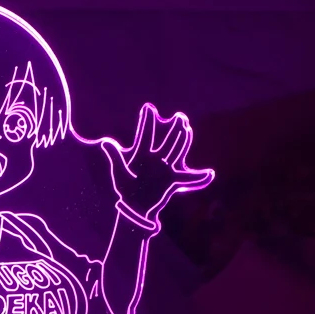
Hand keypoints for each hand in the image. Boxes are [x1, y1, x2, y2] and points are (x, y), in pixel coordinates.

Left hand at [101, 102, 213, 226]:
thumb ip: (116, 157)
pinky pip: (187, 179)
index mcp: (142, 156)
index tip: (148, 107)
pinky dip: (198, 179)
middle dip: (172, 129)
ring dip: (182, 141)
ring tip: (187, 129)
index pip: (145, 135)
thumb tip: (105, 142)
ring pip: (176, 152)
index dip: (147, 121)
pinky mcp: (171, 181)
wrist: (134, 206)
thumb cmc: (126, 188)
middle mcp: (155, 160)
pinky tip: (209, 175)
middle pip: (166, 141)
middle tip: (178, 116)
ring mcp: (165, 169)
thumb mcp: (120, 173)